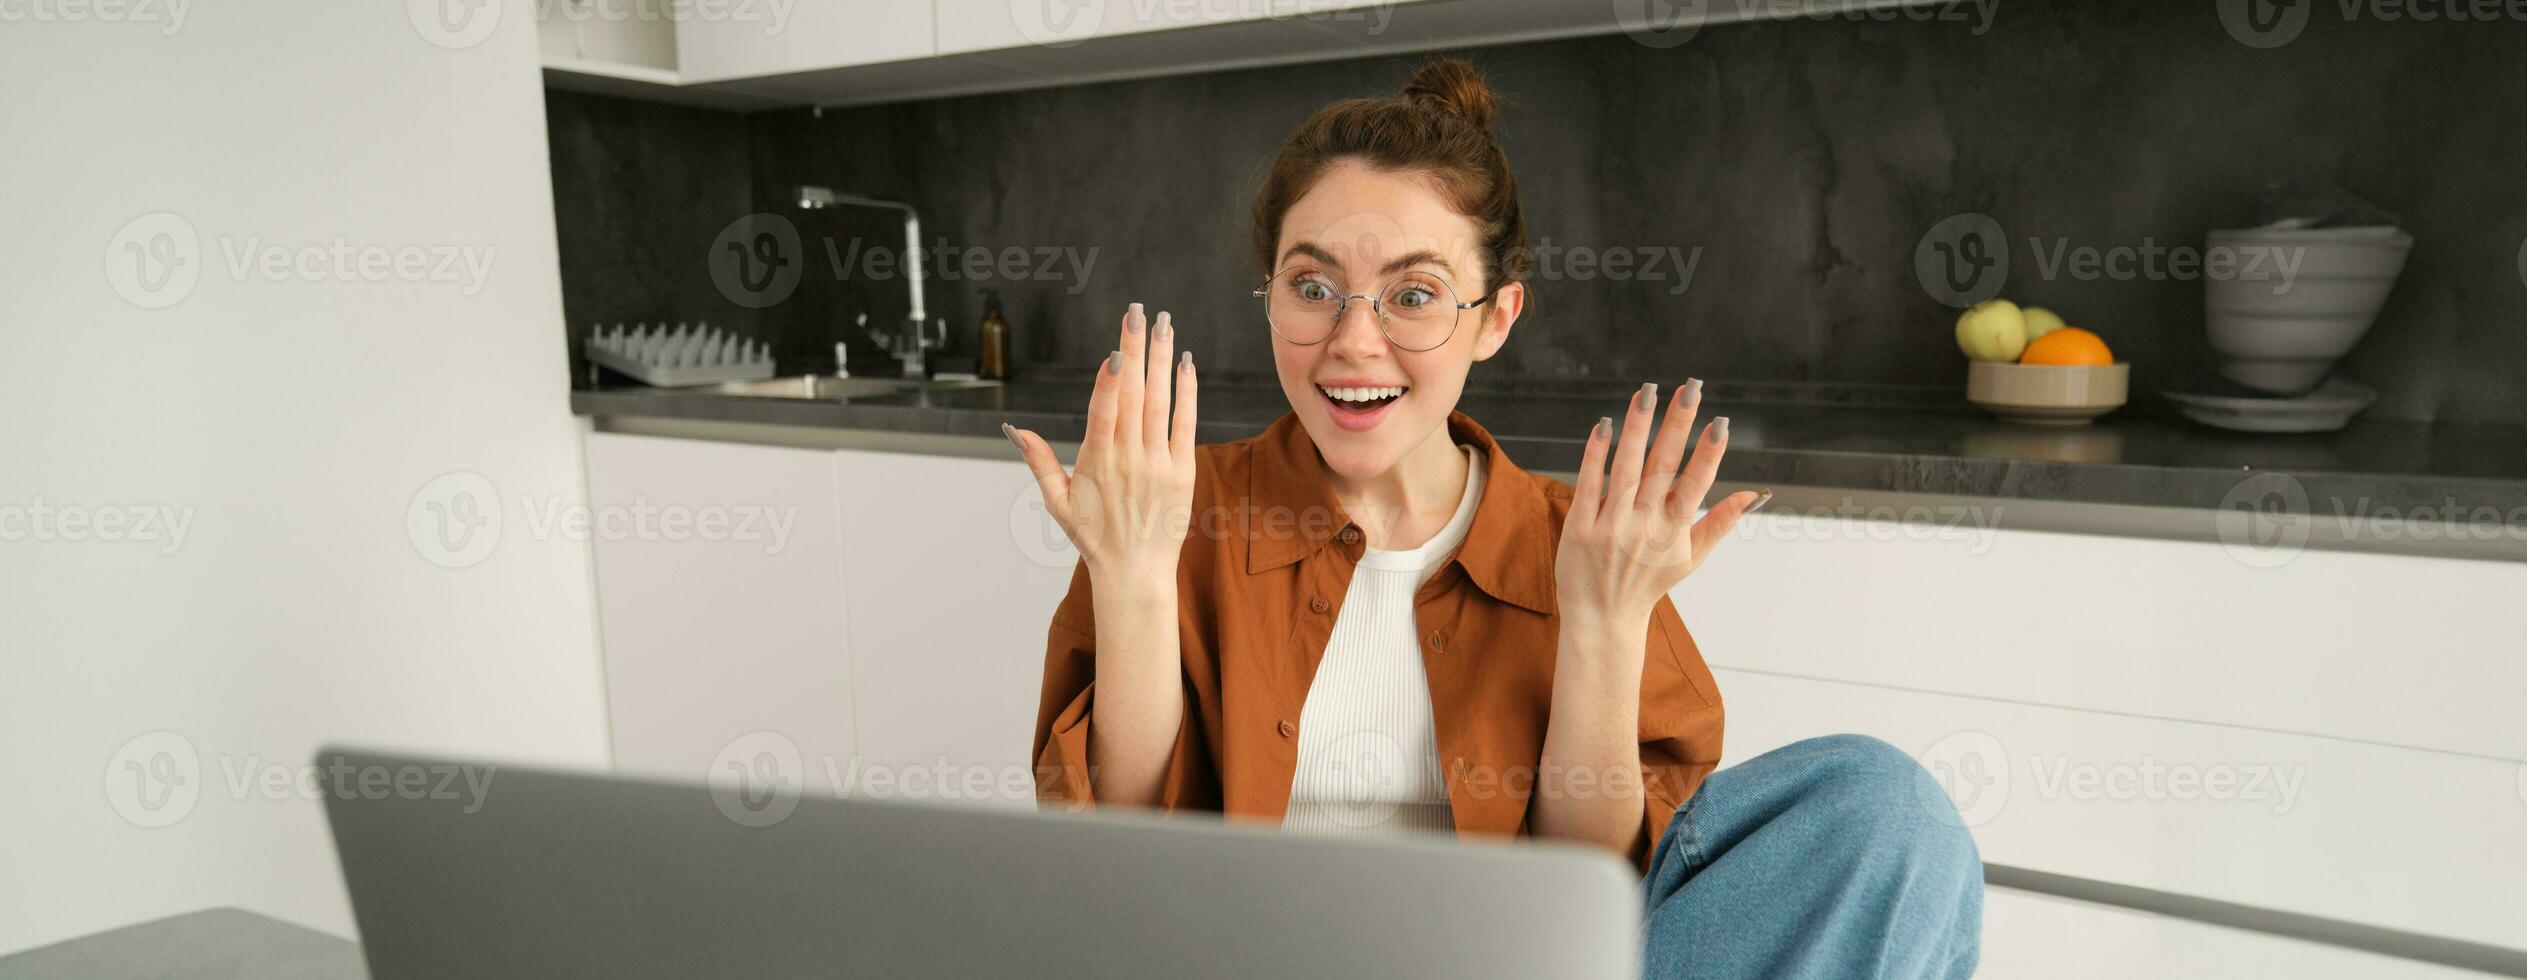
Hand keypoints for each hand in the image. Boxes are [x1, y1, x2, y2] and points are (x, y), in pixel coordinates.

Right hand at [1006, 303, 1197, 582]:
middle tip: (1139, 312)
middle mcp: (1129, 459)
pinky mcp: (1182, 471)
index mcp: (1096, 462)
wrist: (1135, 573)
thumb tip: (1015, 429)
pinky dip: (1187, 393)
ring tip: (1164, 324)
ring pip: (1160, 403)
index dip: (1110, 379)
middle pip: (1133, 396)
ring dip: (1161, 360)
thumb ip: (1038, 461)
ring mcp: (1158, 464)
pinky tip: (1184, 364)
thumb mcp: (1058, 501)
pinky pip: (1185, 424)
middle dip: (1135, 350)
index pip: (1104, 412)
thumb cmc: (1094, 537)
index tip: (1114, 348)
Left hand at [1556, 380, 1767, 629]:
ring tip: (1647, 393)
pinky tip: (1605, 425)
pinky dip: (1596, 454)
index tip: (1721, 422)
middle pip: (1663, 467)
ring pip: (1626, 468)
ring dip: (1638, 428)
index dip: (1709, 455)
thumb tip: (1755, 495)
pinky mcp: (1580, 528)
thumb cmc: (1648, 583)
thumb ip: (1720, 523)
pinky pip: (1589, 483)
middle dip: (1677, 425)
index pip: (1697, 485)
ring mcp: (1610, 526)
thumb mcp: (1690, 558)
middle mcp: (1644, 527)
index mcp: (1674, 532)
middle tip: (1690, 388)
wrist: (1601, 618)